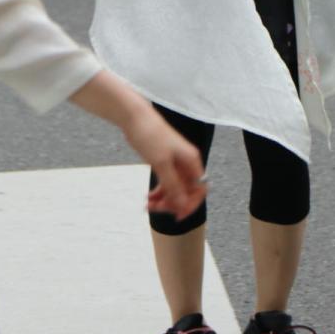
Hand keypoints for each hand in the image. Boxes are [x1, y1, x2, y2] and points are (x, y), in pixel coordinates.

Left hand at [124, 106, 206, 220]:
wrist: (135, 117)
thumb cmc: (150, 136)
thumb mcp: (161, 163)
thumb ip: (173, 185)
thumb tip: (183, 205)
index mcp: (191, 161)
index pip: (199, 189)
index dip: (190, 204)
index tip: (177, 215)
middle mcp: (186, 163)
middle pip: (186, 191)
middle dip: (172, 203)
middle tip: (155, 208)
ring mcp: (175, 163)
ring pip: (174, 189)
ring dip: (163, 199)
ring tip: (147, 204)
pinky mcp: (164, 162)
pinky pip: (165, 183)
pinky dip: (158, 192)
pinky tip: (148, 198)